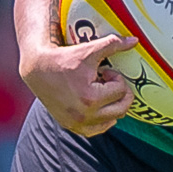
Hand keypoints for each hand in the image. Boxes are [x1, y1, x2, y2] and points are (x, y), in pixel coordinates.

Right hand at [21, 28, 137, 137]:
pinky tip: (98, 106)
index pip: (120, 90)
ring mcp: (77, 123)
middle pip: (121, 108)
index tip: (104, 71)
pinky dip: (102, 120)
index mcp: (90, 98)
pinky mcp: (71, 126)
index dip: (115, 77)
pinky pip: (96, 130)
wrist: (37, 70)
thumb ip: (113, 44)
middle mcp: (84, 115)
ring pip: (111, 121)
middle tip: (108, 82)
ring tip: (100, 92)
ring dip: (112, 106)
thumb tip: (135, 40)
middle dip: (119, 93)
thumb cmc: (63, 58)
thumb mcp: (88, 50)